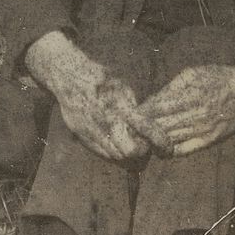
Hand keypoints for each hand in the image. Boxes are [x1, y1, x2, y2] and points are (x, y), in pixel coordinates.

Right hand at [25, 30, 149, 161]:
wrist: (68, 77)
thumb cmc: (101, 79)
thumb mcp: (123, 87)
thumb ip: (135, 108)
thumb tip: (150, 124)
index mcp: (121, 107)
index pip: (147, 130)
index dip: (161, 142)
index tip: (166, 147)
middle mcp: (106, 122)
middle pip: (130, 152)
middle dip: (141, 152)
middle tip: (144, 144)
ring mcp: (92, 132)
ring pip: (116, 156)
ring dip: (126, 154)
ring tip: (130, 142)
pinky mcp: (82, 137)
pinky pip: (102, 153)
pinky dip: (112, 151)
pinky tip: (116, 140)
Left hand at [131, 54, 234, 156]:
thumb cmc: (218, 78)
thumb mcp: (193, 73)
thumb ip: (171, 88)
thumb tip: (150, 101)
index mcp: (188, 94)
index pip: (155, 109)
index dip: (138, 115)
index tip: (127, 116)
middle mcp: (194, 114)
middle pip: (158, 127)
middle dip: (140, 129)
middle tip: (126, 131)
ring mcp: (201, 130)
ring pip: (167, 140)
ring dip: (150, 140)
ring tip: (139, 139)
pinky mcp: (207, 141)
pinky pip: (181, 151)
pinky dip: (167, 150)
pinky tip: (159, 146)